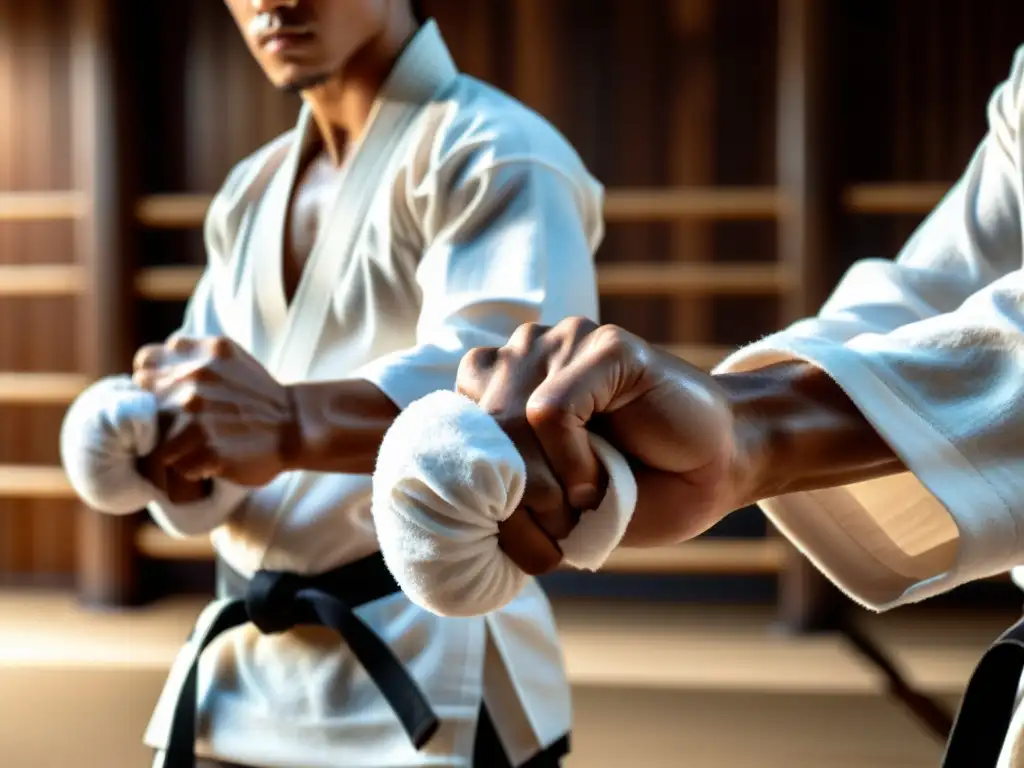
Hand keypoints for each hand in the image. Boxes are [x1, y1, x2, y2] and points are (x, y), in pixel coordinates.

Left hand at [132, 336, 295, 487]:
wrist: (296, 426)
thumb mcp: (226, 358)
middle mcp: (195, 376)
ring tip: (199, 445)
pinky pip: (172, 463)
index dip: (152, 383)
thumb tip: (144, 371)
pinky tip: (209, 458)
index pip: (145, 364)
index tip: (166, 396)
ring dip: (173, 445)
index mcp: (200, 351)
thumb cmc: (257, 397)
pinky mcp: (205, 446)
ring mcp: (198, 412)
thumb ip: (188, 356)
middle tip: (185, 426)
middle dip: (160, 416)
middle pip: (144, 404)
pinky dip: (188, 465)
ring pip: (154, 437)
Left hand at [456, 318, 755, 563]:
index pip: (450, 429)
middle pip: (477, 429)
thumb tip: (452, 513)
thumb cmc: (634, 488)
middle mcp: (524, 354)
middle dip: (507, 498)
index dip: (472, 490)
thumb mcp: (554, 504)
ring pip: (506, 418)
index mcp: (501, 385)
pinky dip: (570, 461)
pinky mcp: (604, 346)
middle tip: (551, 533)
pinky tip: (597, 479)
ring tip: (579, 502)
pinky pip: (550, 409)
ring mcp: (564, 342)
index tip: (508, 535)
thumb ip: (505, 493)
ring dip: (539, 482)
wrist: (716, 470)